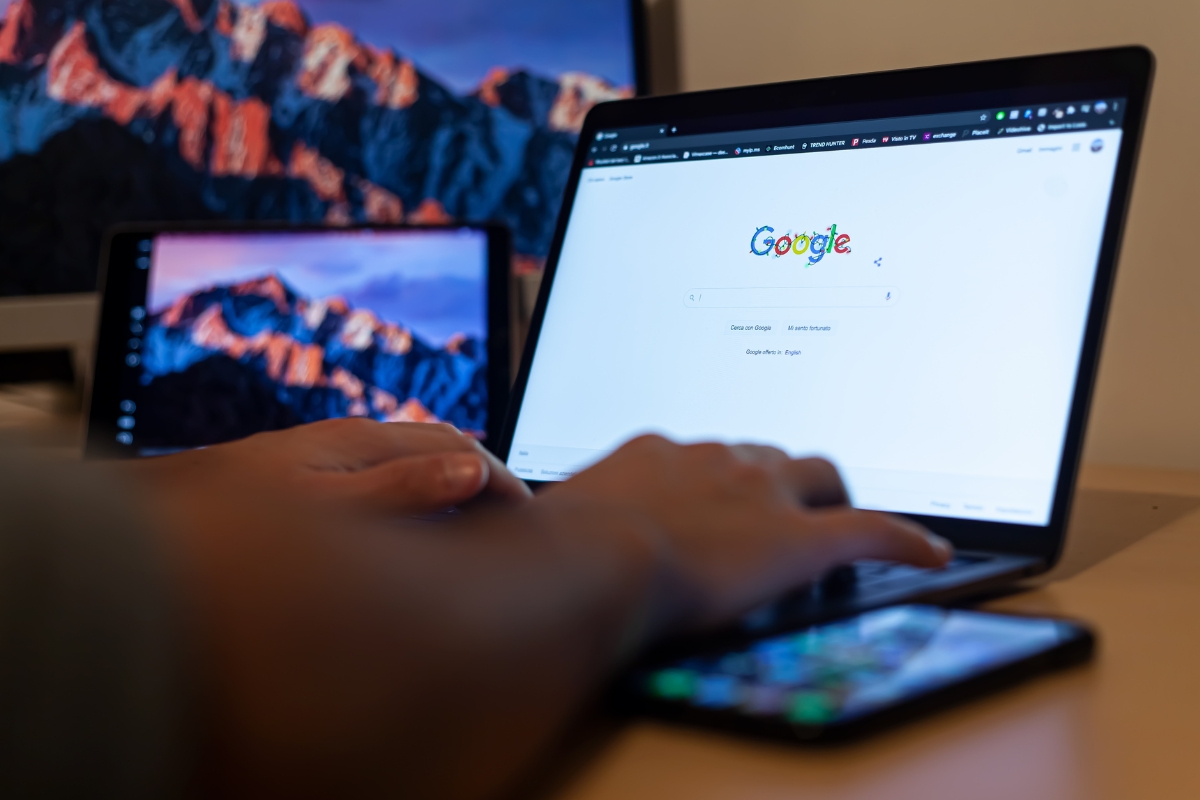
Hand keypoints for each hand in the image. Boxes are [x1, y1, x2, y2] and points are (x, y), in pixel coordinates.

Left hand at [125, 419, 531, 515]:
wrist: (160, 520)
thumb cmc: (237, 518)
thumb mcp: (330, 511)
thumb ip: (401, 490)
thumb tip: (470, 474)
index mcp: (362, 442)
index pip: (459, 447)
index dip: (502, 480)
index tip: (528, 516)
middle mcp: (349, 443)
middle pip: (440, 451)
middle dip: (483, 481)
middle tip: (512, 528)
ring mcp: (331, 460)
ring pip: (412, 468)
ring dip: (449, 494)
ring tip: (472, 534)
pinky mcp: (314, 481)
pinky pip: (385, 485)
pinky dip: (416, 505)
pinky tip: (408, 536)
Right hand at [547, 435, 951, 629]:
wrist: (591, 560)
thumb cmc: (560, 546)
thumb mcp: (559, 520)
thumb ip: (573, 517)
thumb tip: (543, 530)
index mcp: (660, 453)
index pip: (707, 454)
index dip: (723, 477)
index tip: (722, 495)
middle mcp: (716, 459)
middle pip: (768, 455)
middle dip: (778, 477)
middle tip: (780, 508)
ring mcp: (761, 493)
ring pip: (818, 474)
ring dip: (828, 495)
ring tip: (837, 519)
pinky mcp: (799, 539)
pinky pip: (871, 531)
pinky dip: (904, 539)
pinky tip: (930, 552)